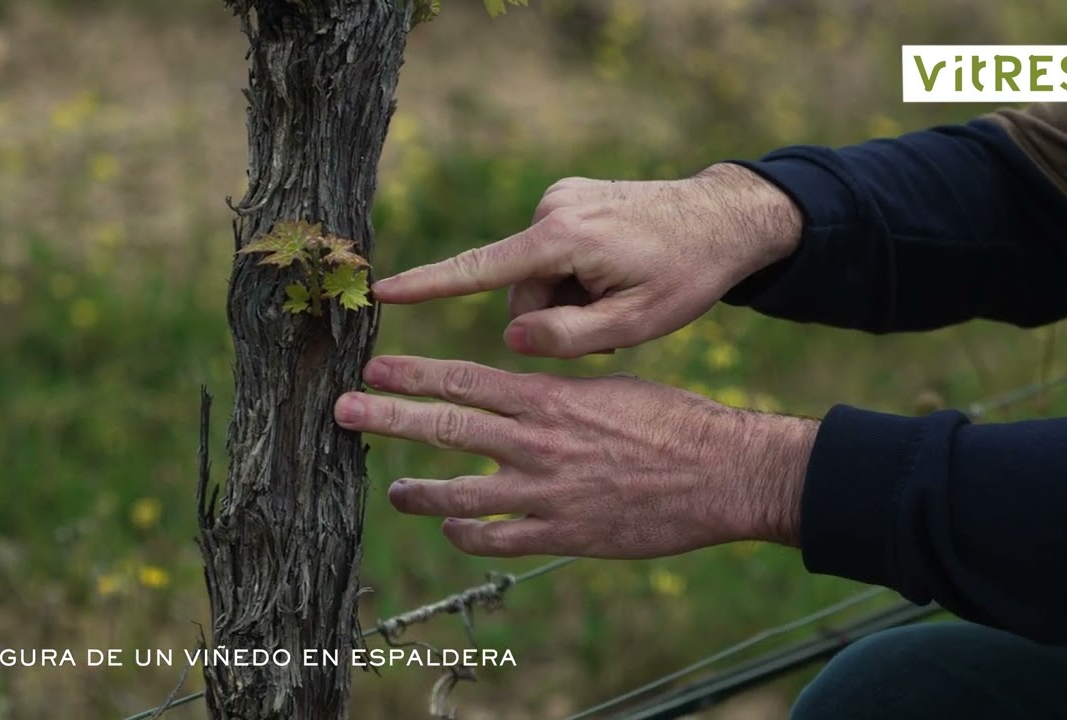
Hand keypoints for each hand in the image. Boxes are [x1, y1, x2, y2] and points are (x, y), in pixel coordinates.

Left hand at [334, 355, 816, 557]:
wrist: (722, 473)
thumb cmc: (673, 422)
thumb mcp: (610, 388)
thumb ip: (556, 395)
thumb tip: (517, 397)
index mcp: (550, 398)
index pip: (465, 381)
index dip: (414, 374)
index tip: (374, 367)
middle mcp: (538, 443)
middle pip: (447, 428)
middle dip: (389, 418)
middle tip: (344, 410)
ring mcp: (547, 494)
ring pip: (461, 494)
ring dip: (419, 491)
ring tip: (393, 490)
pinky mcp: (563, 535)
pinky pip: (499, 540)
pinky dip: (469, 536)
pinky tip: (453, 531)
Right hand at [371, 164, 801, 357]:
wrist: (727, 218)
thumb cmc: (687, 275)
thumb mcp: (636, 324)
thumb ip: (567, 339)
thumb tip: (512, 337)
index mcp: (563, 239)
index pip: (480, 270)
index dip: (428, 285)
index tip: (379, 290)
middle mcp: (551, 209)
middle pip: (519, 291)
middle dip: (554, 317)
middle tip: (610, 325)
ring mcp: (559, 199)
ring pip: (536, 276)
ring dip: (568, 299)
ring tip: (618, 298)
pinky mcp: (569, 198)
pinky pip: (552, 254)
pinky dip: (575, 275)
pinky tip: (615, 274)